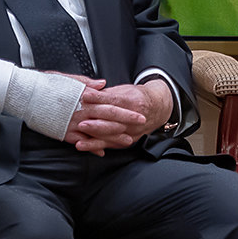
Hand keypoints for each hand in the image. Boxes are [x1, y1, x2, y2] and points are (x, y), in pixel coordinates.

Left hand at [57, 75, 172, 152]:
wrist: (158, 108)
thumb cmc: (137, 97)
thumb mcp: (124, 90)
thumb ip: (106, 93)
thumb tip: (89, 91)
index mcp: (133, 101)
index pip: (113, 100)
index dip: (98, 98)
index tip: (85, 96)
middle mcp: (134, 117)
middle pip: (113, 121)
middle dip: (96, 124)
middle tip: (81, 124)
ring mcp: (133, 131)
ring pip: (112, 136)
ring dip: (95, 140)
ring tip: (80, 142)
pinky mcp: (130, 140)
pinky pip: (112, 144)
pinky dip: (98, 147)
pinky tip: (87, 147)